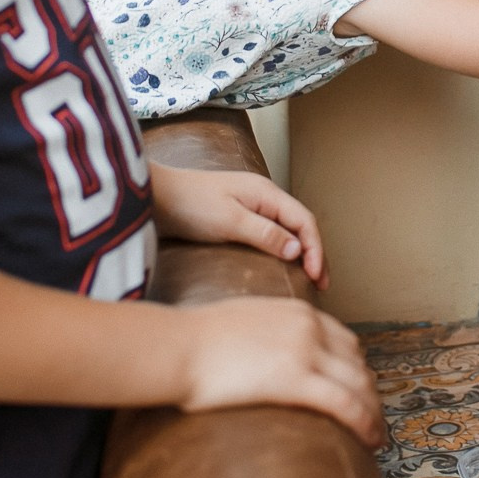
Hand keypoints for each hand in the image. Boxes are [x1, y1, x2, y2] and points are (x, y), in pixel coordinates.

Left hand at [150, 164, 328, 287]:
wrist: (156, 197)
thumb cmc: (189, 204)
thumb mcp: (229, 221)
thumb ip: (266, 234)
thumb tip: (298, 249)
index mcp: (266, 194)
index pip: (304, 221)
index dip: (316, 248)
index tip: (316, 276)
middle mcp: (264, 197)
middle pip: (301, 225)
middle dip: (316, 253)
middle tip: (322, 284)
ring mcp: (252, 207)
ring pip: (289, 229)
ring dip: (303, 252)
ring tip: (310, 277)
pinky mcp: (239, 217)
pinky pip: (273, 233)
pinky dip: (285, 249)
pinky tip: (284, 265)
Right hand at [177, 297, 385, 447]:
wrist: (179, 347)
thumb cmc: (198, 341)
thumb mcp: (247, 321)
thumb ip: (270, 333)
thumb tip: (271, 356)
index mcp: (299, 313)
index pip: (346, 342)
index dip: (358, 371)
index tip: (360, 391)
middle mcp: (310, 328)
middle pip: (358, 364)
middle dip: (370, 394)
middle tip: (372, 419)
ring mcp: (305, 352)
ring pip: (359, 385)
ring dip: (374, 412)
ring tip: (376, 436)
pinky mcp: (296, 380)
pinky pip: (346, 403)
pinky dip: (365, 422)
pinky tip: (370, 440)